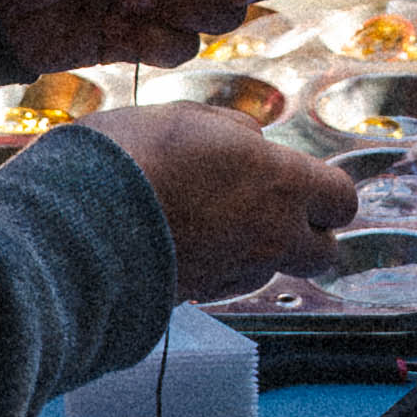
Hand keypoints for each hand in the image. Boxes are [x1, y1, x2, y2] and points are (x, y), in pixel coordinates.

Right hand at [95, 99, 366, 295]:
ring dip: (256, 251)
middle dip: (308, 235)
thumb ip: (233, 130)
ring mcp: (235, 274)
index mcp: (279, 183)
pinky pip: (227, 284)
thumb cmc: (129, 159)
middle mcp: (269, 237)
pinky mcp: (201, 298)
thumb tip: (253, 139)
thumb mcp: (185, 118)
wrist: (75, 226)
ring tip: (209, 221)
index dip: (326, 192)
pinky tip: (181, 241)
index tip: (303, 181)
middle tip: (273, 211)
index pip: (341, 199)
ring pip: (271, 270)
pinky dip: (216, 267)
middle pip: (323, 253)